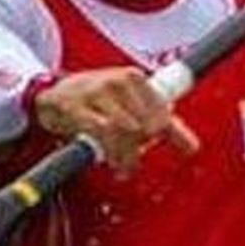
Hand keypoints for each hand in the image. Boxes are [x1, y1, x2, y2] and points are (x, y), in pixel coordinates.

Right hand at [33, 67, 199, 176]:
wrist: (53, 93)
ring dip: (124, 155)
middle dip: (140, 148)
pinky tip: (107, 159)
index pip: (161, 112)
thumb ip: (161, 123)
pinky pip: (98, 131)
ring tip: (122, 166)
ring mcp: (95, 92)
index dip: (162, 135)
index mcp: (134, 79)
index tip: (152, 147)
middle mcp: (117, 82)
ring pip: (123, 129)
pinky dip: (107, 150)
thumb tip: (192, 147)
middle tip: (132, 162)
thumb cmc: (96, 100)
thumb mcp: (132, 104)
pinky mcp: (74, 106)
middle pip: (144, 124)